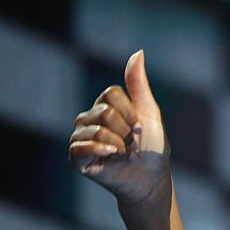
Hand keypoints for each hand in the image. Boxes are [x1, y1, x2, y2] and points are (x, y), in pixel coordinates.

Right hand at [69, 50, 170, 205]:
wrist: (151, 178)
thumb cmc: (152, 147)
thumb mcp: (149, 111)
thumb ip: (138, 83)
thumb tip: (138, 52)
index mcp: (103, 106)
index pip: (111, 94)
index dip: (131, 112)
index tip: (140, 127)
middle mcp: (88, 119)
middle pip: (104, 111)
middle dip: (126, 129)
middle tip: (132, 144)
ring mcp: (80, 138)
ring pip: (96, 129)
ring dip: (119, 144)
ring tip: (124, 154)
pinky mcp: (76, 158)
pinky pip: (81, 146)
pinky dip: (103, 150)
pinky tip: (113, 157)